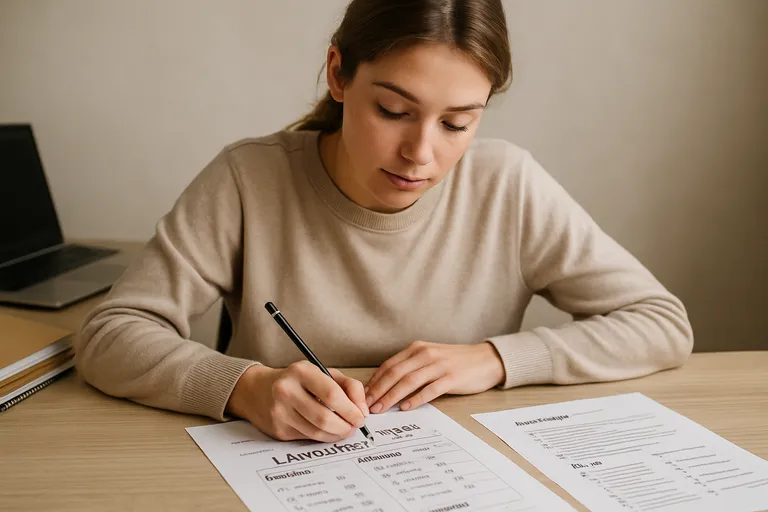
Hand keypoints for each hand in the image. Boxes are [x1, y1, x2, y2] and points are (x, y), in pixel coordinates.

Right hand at [226, 361, 368, 442]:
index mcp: (301, 371)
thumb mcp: (323, 373)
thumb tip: (363, 409)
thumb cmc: (297, 380)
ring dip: (336, 434)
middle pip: (324, 417)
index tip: (360, 416)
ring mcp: (280, 412)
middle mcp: (286, 390)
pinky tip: (327, 431)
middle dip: (346, 426)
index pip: (331, 394)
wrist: (257, 390)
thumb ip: (349, 386)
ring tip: (344, 429)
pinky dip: (323, 437)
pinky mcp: (278, 429)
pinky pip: (307, 438)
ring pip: (317, 432)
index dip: (350, 409)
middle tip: (354, 426)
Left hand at [364, 340, 504, 413]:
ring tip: (381, 409)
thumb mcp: (431, 357)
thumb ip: (411, 366)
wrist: (486, 359)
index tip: (364, 395)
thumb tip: (387, 384)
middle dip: (379, 390)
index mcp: (417, 348)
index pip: (390, 365)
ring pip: (409, 382)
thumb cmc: (456, 361)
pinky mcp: (451, 378)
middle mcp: (426, 354)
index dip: (375, 381)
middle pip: (395, 373)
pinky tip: (405, 408)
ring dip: (392, 396)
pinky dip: (415, 399)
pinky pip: (429, 389)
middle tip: (368, 405)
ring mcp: (439, 366)